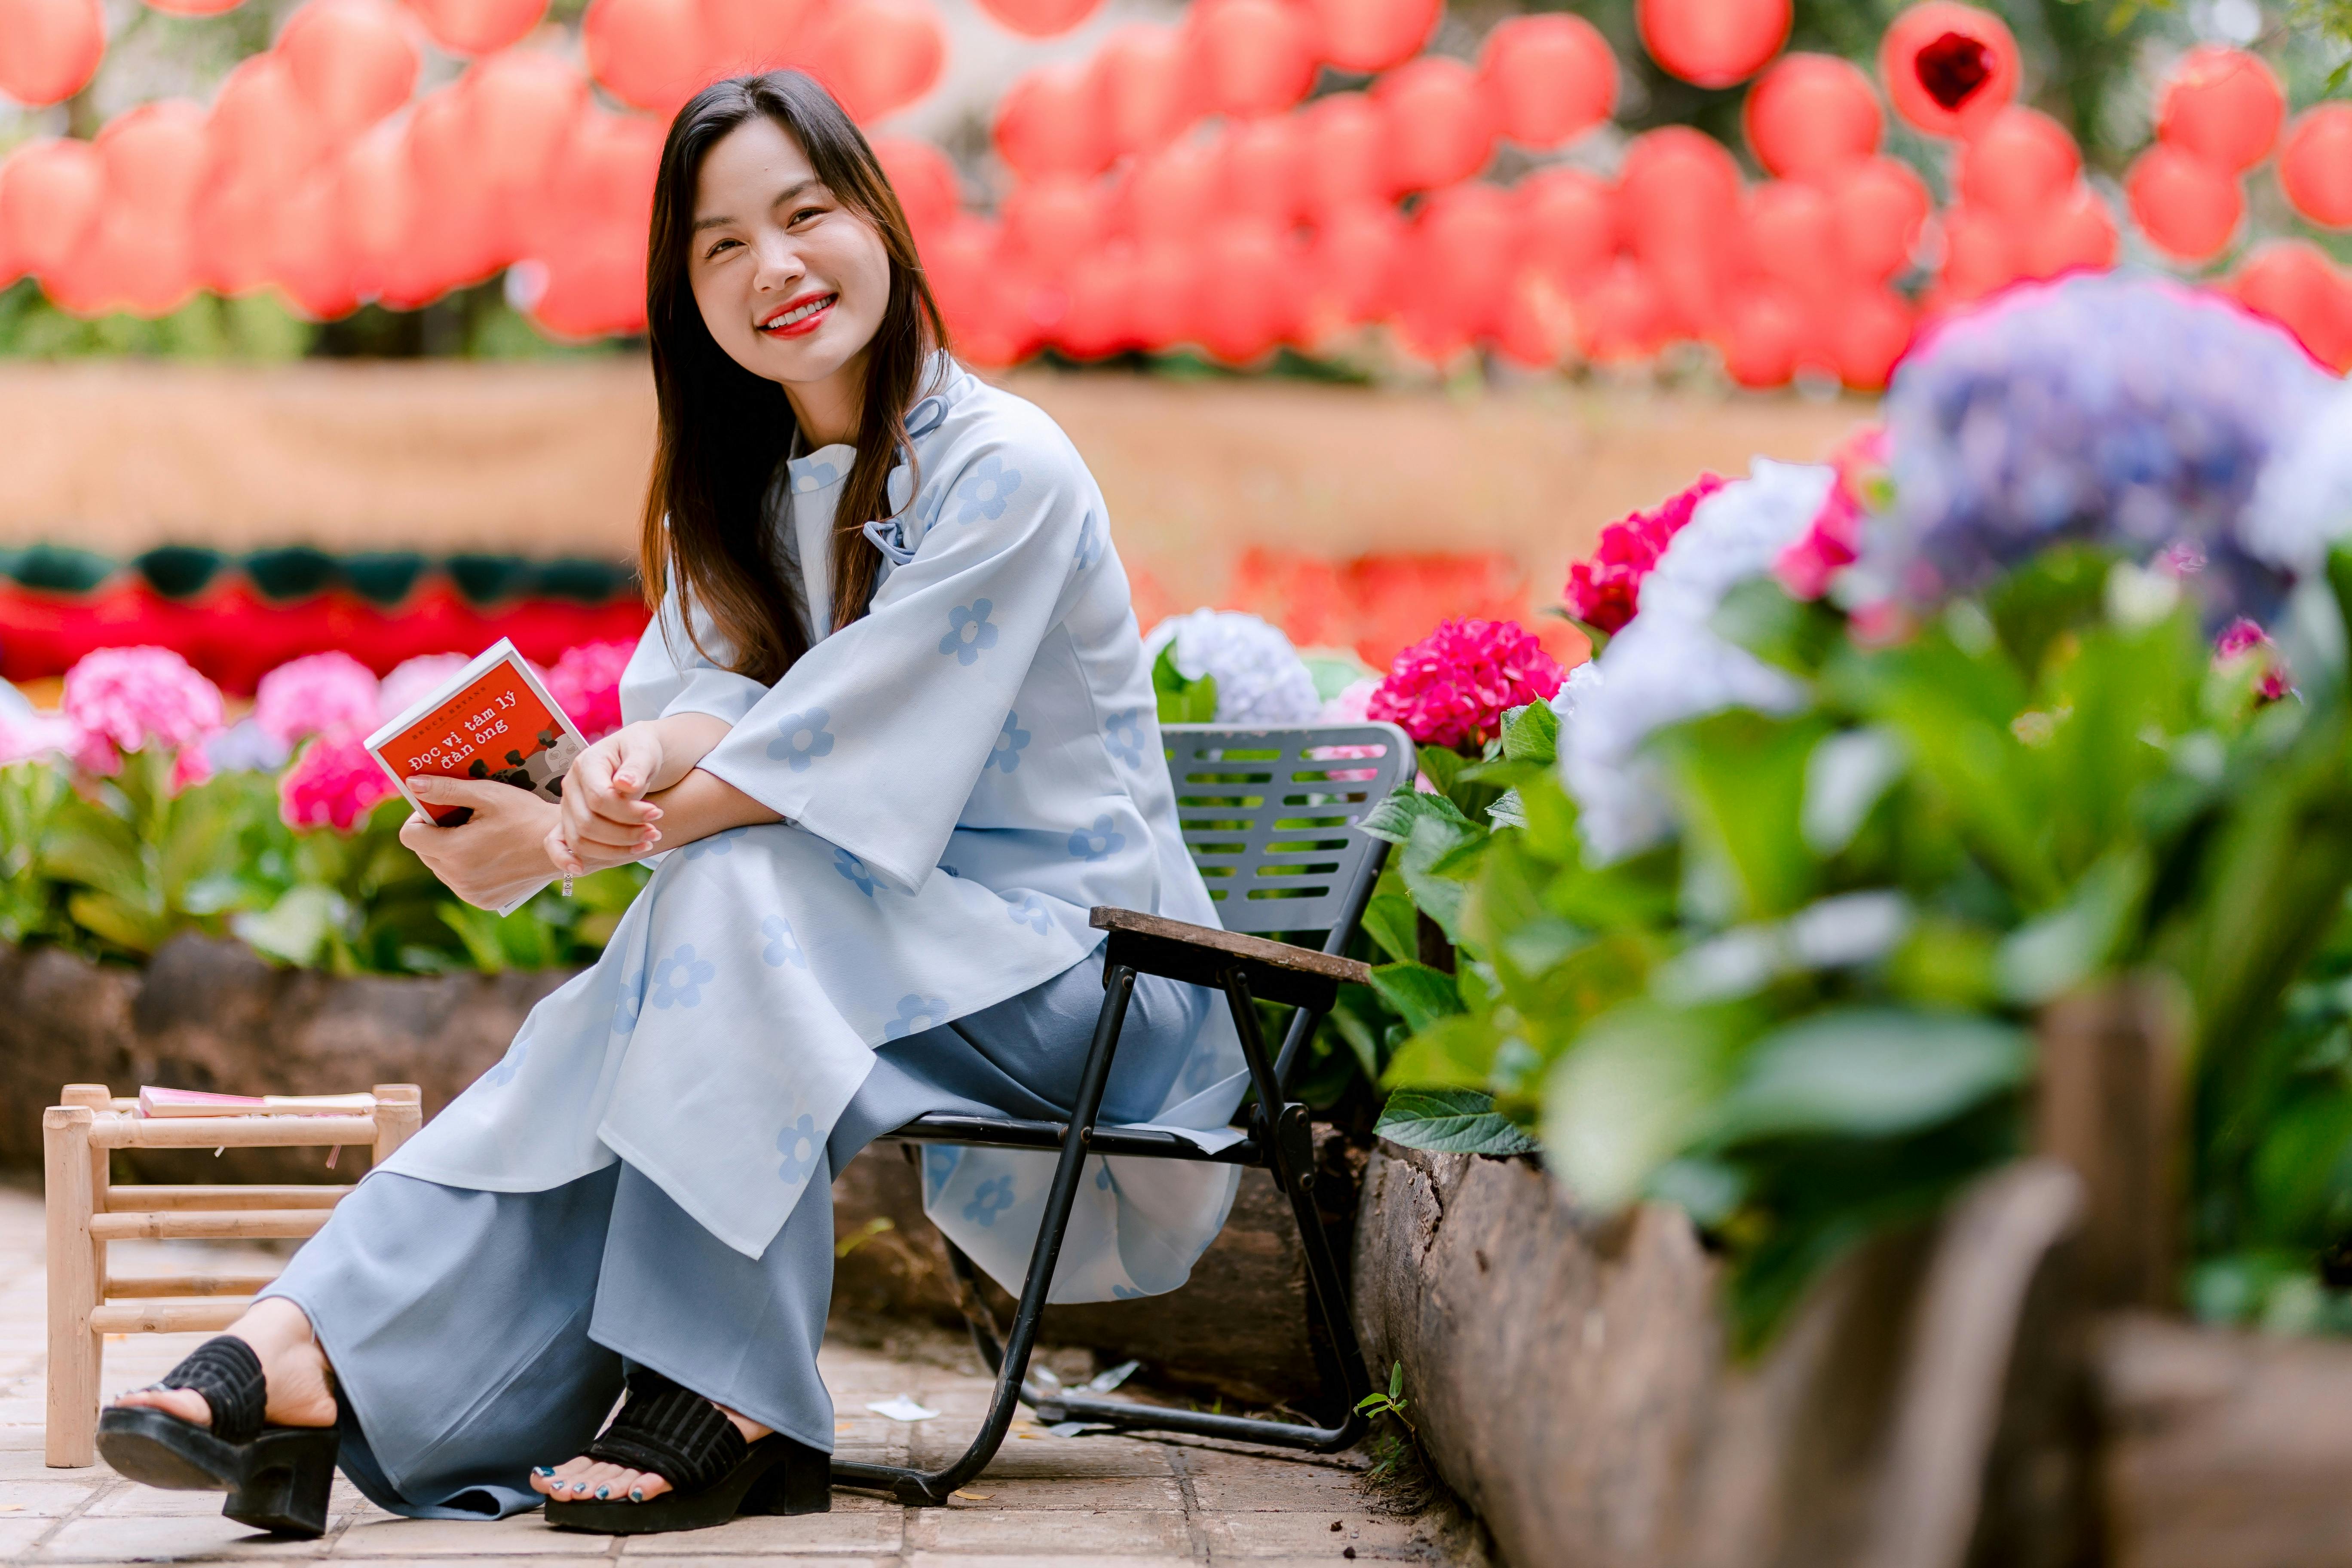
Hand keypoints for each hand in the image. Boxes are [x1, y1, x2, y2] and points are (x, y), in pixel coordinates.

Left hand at [399, 777, 565, 909]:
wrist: (562, 845)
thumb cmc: (525, 815)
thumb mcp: (487, 795)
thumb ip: (447, 789)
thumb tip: (412, 783)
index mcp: (454, 852)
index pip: (410, 836)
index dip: (420, 818)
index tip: (441, 808)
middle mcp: (457, 879)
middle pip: (424, 852)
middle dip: (437, 833)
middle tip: (466, 818)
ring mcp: (470, 893)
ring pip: (440, 867)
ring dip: (451, 850)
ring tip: (481, 836)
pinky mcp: (483, 901)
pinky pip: (459, 881)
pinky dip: (467, 867)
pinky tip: (490, 854)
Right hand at [548, 724, 665, 877]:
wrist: (639, 756)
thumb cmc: (643, 750)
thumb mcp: (646, 750)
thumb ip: (637, 766)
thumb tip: (625, 785)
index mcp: (587, 763)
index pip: (600, 798)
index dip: (629, 812)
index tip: (657, 813)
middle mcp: (571, 785)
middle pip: (588, 823)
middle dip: (625, 834)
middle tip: (655, 832)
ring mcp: (569, 805)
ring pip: (579, 839)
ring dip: (613, 849)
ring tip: (646, 843)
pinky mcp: (571, 820)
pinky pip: (557, 843)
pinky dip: (564, 858)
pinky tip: (580, 869)